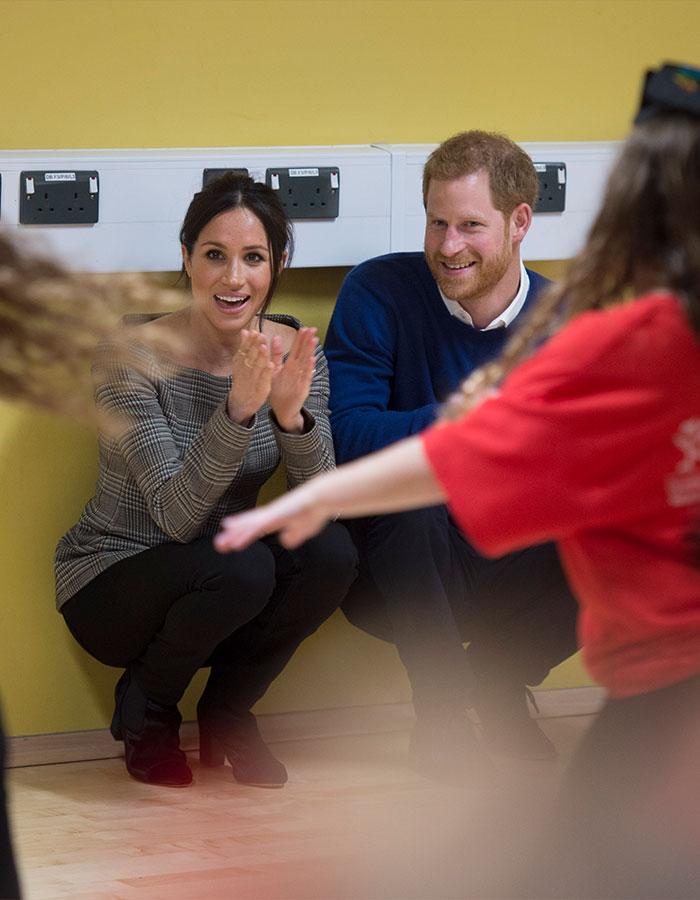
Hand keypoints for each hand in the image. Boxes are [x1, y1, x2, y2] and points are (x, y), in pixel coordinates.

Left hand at [214, 481, 329, 550]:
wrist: (321, 498)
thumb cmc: (314, 510)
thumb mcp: (303, 529)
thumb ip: (294, 535)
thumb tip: (286, 540)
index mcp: (276, 518)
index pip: (255, 525)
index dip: (242, 530)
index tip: (229, 535)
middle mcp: (270, 514)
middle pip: (248, 525)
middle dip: (234, 534)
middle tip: (218, 544)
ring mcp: (272, 514)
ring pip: (250, 527)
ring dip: (236, 535)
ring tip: (222, 544)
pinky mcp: (275, 516)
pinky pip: (257, 528)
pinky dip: (246, 534)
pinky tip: (237, 542)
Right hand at [227, 330, 273, 424]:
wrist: (242, 401)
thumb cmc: (244, 378)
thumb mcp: (241, 362)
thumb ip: (244, 346)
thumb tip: (244, 331)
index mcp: (240, 362)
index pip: (245, 349)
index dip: (250, 340)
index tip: (255, 332)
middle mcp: (245, 369)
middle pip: (251, 355)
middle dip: (255, 345)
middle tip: (260, 335)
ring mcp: (253, 378)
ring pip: (257, 365)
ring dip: (261, 356)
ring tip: (264, 347)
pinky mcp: (261, 386)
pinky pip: (264, 378)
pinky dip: (267, 371)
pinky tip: (271, 364)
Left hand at [269, 327, 317, 432]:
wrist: (283, 410)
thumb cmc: (280, 390)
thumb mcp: (275, 370)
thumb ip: (276, 354)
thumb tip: (275, 336)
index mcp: (290, 366)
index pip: (296, 349)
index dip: (300, 339)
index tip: (303, 328)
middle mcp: (297, 371)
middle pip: (302, 353)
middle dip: (306, 341)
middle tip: (312, 329)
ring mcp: (301, 379)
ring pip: (305, 363)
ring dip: (309, 351)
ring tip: (313, 340)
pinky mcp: (302, 388)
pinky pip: (305, 377)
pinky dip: (308, 369)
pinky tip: (311, 359)